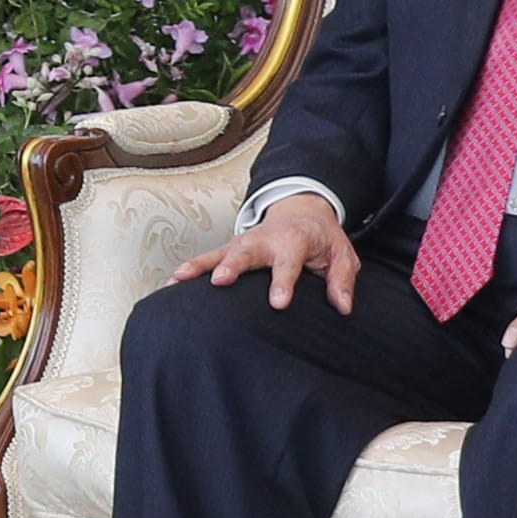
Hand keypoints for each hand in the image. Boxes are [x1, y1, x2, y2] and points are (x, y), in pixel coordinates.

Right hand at [179, 184, 360, 312]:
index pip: (289, 263)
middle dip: (233, 265)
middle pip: (247, 253)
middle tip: (220, 280)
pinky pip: (209, 257)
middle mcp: (265, 239)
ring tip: (180, 277)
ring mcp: (245, 242)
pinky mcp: (231, 247)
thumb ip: (342, 280)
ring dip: (201, 264)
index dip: (283, 282)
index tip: (278, 303)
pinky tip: (174, 280)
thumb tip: (343, 307)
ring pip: (220, 252)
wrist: (301, 210)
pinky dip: (191, 267)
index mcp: (295, 240)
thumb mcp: (342, 255)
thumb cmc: (321, 238)